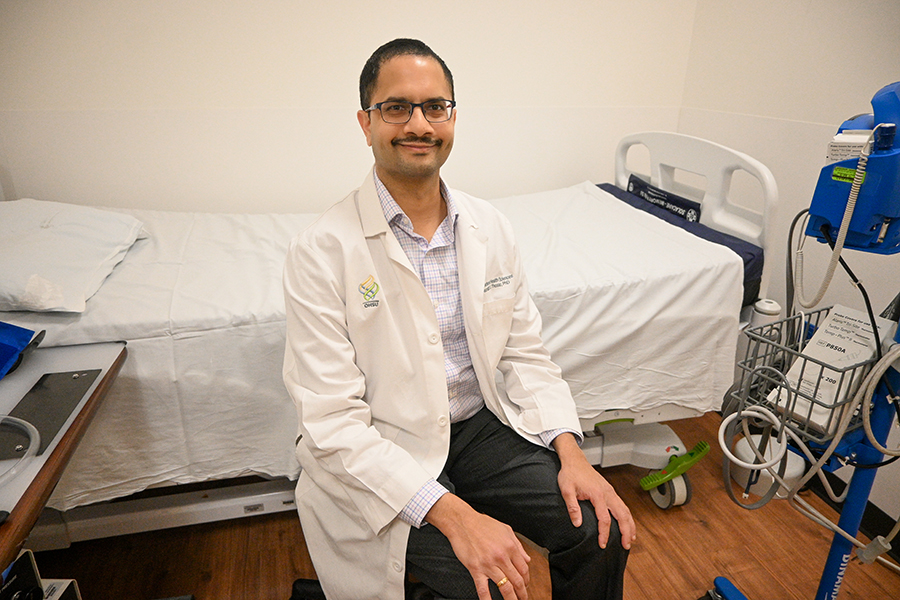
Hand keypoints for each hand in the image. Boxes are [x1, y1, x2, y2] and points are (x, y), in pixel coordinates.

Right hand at [426, 494, 530, 599]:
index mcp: (510, 547)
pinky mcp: (476, 569)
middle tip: (523, 598)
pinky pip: (483, 589)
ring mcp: (488, 564)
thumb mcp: (505, 530)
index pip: (524, 569)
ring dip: (511, 599)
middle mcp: (502, 557)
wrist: (462, 522)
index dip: (526, 580)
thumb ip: (518, 545)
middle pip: (517, 581)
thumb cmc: (482, 524)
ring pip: (505, 587)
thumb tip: (527, 559)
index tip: (525, 585)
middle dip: (522, 593)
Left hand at [553, 433, 635, 549]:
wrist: (575, 460)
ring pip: (625, 510)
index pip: (604, 519)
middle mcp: (608, 493)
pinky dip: (628, 516)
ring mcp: (611, 491)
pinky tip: (628, 524)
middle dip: (626, 531)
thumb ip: (572, 507)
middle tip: (626, 546)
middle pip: (622, 515)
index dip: (604, 533)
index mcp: (597, 494)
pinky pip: (623, 505)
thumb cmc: (570, 474)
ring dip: (630, 525)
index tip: (602, 544)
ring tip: (631, 539)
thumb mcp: (566, 490)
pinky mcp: (610, 491)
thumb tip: (577, 524)